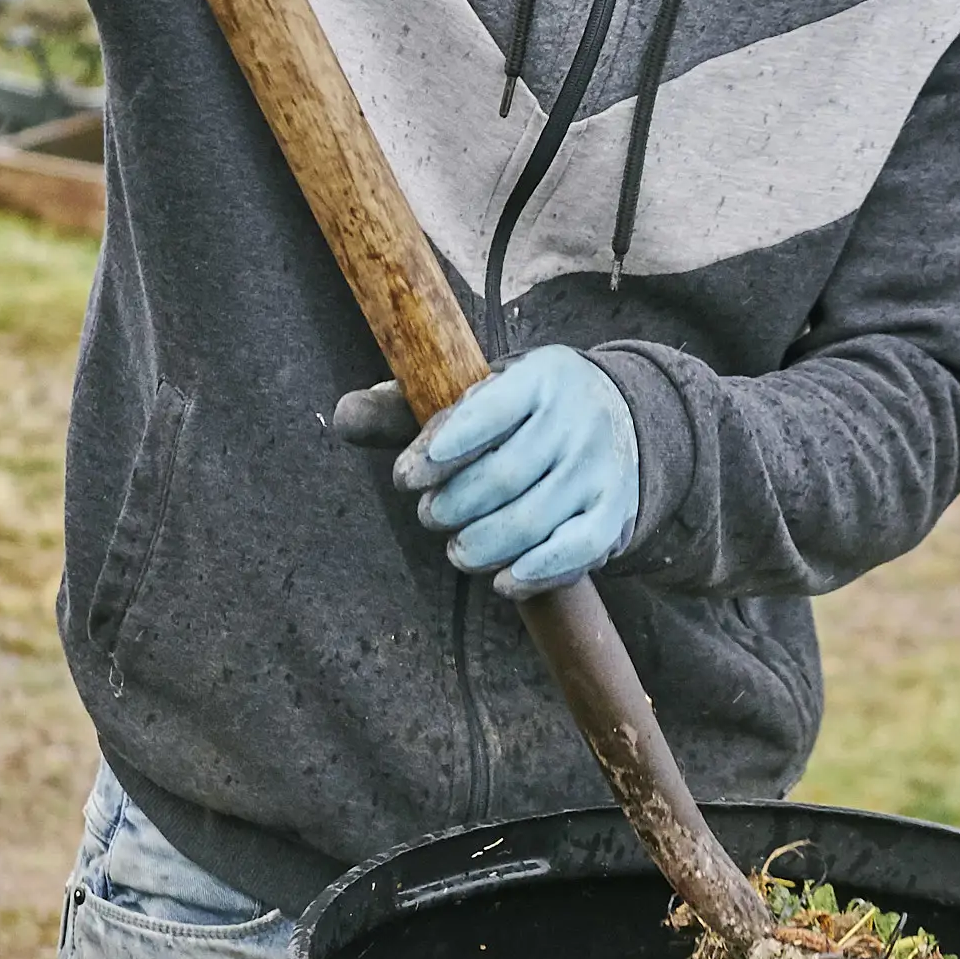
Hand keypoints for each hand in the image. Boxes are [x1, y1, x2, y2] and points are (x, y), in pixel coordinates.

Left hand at [330, 348, 640, 595]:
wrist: (618, 418)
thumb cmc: (521, 413)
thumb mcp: (474, 395)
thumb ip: (406, 409)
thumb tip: (342, 416)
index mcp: (539, 377)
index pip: (487, 411)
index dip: (440, 449)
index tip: (406, 477)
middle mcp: (577, 419)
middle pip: (503, 476)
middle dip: (453, 506)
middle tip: (429, 515)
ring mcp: (601, 467)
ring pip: (532, 520)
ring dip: (482, 545)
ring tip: (459, 550)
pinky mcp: (614, 512)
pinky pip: (573, 552)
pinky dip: (532, 573)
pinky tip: (501, 580)